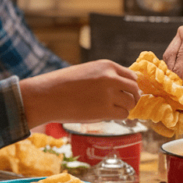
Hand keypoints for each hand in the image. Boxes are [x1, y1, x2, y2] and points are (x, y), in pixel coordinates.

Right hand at [20, 60, 138, 126]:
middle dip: (133, 97)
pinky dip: (119, 116)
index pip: (132, 75)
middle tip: (127, 104)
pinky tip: (109, 115)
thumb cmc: (63, 84)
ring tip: (114, 110)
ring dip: (126, 108)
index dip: (132, 86)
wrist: (47, 96)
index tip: (129, 92)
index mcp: (107, 65)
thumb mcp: (87, 71)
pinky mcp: (105, 110)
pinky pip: (123, 114)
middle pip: (135, 89)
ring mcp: (109, 94)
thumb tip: (122, 87)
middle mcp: (111, 78)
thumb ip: (105, 76)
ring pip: (131, 103)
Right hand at [162, 23, 182, 86]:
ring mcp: (182, 42)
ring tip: (178, 90)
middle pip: (171, 55)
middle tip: (175, 90)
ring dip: (173, 75)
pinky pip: (175, 66)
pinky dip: (177, 76)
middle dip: (173, 73)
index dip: (178, 70)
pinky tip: (182, 86)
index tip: (177, 85)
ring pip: (170, 62)